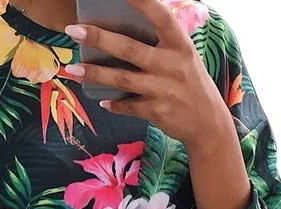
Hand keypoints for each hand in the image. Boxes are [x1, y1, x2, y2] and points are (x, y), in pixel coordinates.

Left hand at [63, 0, 230, 148]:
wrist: (208, 123)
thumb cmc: (191, 83)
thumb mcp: (184, 57)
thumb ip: (161, 43)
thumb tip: (123, 30)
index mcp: (180, 45)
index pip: (159, 15)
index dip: (140, 1)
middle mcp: (171, 65)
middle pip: (129, 48)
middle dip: (99, 38)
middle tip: (73, 30)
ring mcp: (162, 90)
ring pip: (121, 79)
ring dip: (94, 73)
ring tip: (72, 69)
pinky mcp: (156, 111)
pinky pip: (128, 105)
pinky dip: (114, 104)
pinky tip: (101, 100)